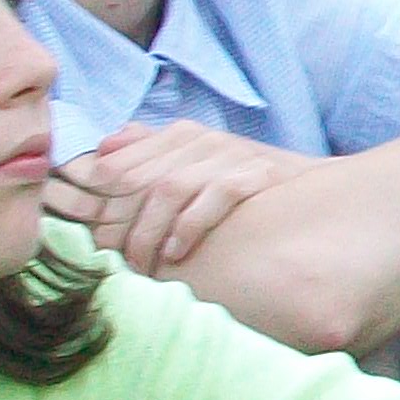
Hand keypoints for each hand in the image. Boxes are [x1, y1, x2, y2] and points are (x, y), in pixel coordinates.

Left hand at [43, 123, 312, 271]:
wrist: (317, 192)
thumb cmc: (248, 185)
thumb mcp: (197, 167)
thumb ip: (150, 153)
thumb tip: (104, 146)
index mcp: (179, 136)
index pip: (117, 163)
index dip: (94, 201)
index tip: (82, 234)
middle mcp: (200, 139)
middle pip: (137, 178)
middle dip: (116, 223)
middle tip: (106, 258)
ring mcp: (229, 154)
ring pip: (169, 188)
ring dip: (149, 231)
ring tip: (142, 263)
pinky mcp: (256, 172)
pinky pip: (215, 194)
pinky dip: (191, 226)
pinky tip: (178, 252)